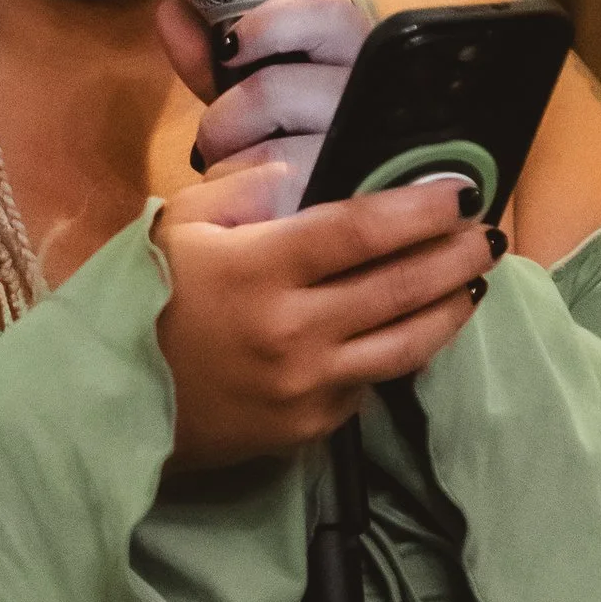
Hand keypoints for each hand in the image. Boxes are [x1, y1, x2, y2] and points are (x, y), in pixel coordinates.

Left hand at [153, 0, 371, 215]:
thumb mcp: (270, 99)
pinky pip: (271, 199)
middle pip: (272, 89)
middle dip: (224, 119)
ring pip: (267, 153)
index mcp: (366, 58)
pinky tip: (252, 209)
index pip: (328, 13)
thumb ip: (218, 60)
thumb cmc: (308, 145)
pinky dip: (242, 200)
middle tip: (216, 143)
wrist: (363, 229)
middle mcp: (378, 103)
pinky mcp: (345, 206)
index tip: (230, 49)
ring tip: (236, 179)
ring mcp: (366, 159)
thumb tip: (169, 10)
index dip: (269, 22)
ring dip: (230, 166)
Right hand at [156, 177, 492, 467]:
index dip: (420, 208)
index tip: (462, 192)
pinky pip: (367, 385)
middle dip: (455, 256)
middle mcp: (292, 331)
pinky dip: (395, 354)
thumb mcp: (178, 224)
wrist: (111, 402)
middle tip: (489, 234)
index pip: (361, 230)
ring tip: (475, 282)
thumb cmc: (146, 298)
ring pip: (405, 346)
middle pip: (399, 287)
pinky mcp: (307, 429)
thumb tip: (307, 173)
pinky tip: (413, 330)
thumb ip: (245, 189)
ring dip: (449, 310)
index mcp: (258, 269)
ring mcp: (305, 387)